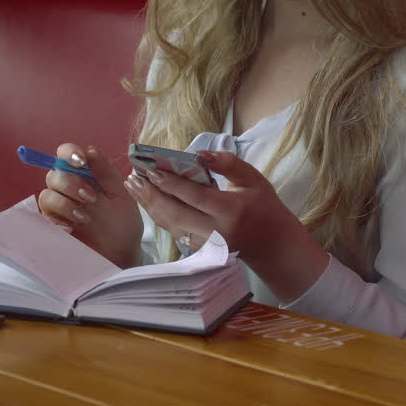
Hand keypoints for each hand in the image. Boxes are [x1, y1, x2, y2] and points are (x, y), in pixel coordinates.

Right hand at [37, 143, 142, 267]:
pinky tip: (72, 228)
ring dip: (65, 203)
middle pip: (54, 173)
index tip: (81, 162)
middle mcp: (68, 187)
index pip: (66, 154)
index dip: (69, 153)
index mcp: (84, 175)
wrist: (122, 253)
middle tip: (91, 197)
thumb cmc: (123, 223)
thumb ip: (106, 172)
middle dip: (71, 183)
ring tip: (85, 217)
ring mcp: (59, 207)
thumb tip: (90, 150)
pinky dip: (58, 220)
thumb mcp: (121, 195)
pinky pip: (44, 217)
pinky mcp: (53, 225)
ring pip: (47, 194)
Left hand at [126, 151, 328, 302]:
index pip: (196, 196)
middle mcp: (215, 232)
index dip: (172, 183)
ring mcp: (206, 245)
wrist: (273, 246)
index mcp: (231, 212)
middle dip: (151, 194)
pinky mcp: (199, 251)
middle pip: (176, 213)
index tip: (151, 169)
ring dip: (148, 204)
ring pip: (170, 225)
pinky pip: (174, 231)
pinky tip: (146, 199)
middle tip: (133, 176)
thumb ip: (228, 163)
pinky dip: (157, 214)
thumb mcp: (253, 179)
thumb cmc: (264, 208)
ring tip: (133, 185)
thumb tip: (199, 153)